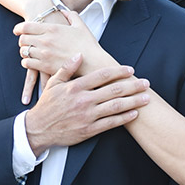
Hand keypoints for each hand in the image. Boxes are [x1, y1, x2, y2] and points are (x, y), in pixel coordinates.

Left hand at [15, 10, 104, 89]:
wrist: (93, 63)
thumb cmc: (88, 45)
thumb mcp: (81, 26)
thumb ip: (71, 16)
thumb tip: (64, 11)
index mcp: (52, 29)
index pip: (26, 26)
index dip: (18, 28)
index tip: (17, 30)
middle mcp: (45, 40)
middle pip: (22, 39)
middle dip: (22, 40)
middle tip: (26, 42)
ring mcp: (44, 54)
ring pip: (24, 51)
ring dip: (25, 51)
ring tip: (29, 52)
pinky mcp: (45, 66)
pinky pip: (27, 63)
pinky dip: (27, 62)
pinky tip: (31, 62)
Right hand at [23, 56, 150, 153]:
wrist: (38, 129)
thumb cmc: (47, 106)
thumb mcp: (53, 83)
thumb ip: (66, 68)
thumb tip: (79, 55)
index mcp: (75, 87)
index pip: (102, 75)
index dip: (118, 71)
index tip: (130, 69)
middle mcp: (83, 100)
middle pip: (114, 90)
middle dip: (133, 86)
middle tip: (145, 83)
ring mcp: (87, 115)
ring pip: (116, 106)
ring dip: (134, 101)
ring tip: (146, 98)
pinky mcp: (89, 129)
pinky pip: (111, 123)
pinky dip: (124, 118)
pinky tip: (134, 113)